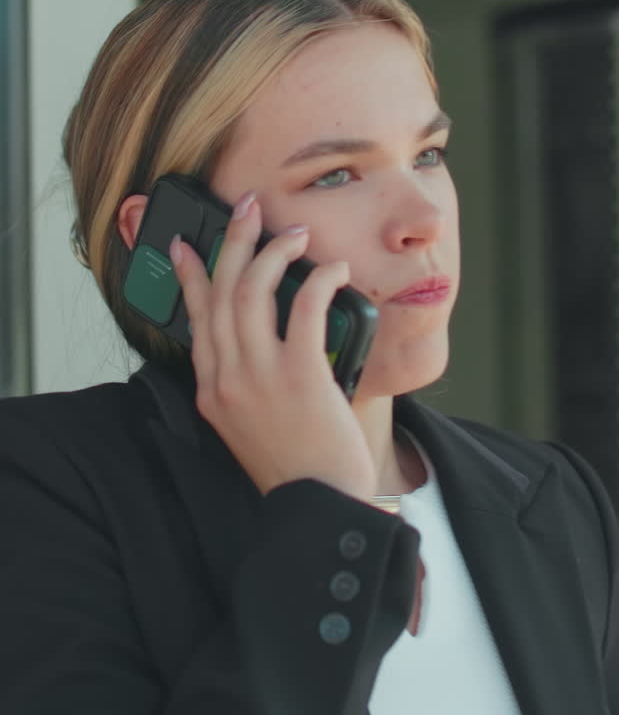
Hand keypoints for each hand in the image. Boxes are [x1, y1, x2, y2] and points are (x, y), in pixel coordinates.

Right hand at [169, 193, 377, 500]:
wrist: (320, 506)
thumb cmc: (297, 467)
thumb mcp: (249, 425)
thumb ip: (245, 383)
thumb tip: (262, 338)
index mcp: (212, 390)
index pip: (196, 317)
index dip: (191, 274)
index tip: (189, 244)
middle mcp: (227, 378)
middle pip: (221, 291)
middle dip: (234, 241)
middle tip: (247, 208)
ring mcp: (259, 376)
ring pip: (252, 290)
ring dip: (274, 251)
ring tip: (295, 233)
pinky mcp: (299, 375)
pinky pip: (304, 307)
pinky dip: (319, 279)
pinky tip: (333, 269)